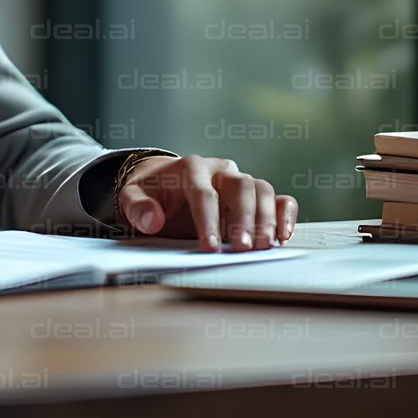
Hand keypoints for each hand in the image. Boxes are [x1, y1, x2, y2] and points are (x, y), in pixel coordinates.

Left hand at [117, 155, 297, 250]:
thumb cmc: (152, 191)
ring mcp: (240, 181)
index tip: (209, 246)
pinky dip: (284, 214)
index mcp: (191, 169)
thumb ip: (138, 208)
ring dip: (265, 219)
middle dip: (242, 219)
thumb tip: (153, 220)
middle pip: (241, 187)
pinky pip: (278, 198)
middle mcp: (220, 171)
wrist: (164, 182)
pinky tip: (282, 236)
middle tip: (240, 248)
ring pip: (262, 190)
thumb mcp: (133, 197)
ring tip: (260, 246)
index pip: (204, 193)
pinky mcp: (254, 195)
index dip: (208, 221)